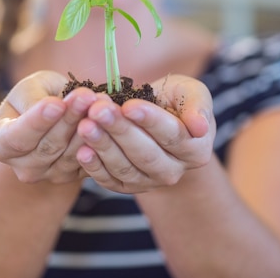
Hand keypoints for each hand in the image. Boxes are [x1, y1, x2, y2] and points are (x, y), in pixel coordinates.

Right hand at [0, 70, 97, 183]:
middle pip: (48, 146)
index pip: (17, 137)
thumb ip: (36, 98)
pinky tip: (111, 117)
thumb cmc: (34, 97)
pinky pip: (90, 161)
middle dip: (70, 119)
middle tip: (87, 95)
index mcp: (1, 144)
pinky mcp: (74, 177)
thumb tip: (57, 106)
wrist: (51, 118)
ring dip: (89, 127)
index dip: (37, 121)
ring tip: (101, 102)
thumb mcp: (28, 89)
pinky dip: (101, 139)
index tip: (56, 104)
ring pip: (72, 154)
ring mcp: (49, 176)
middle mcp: (23, 167)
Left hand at [75, 75, 215, 192]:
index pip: (171, 135)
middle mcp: (174, 171)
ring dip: (103, 146)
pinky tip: (80, 150)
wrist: (158, 122)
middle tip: (97, 110)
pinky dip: (94, 167)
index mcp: (195, 150)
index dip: (149, 120)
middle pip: (145, 153)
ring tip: (85, 125)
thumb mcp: (191, 94)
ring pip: (125, 167)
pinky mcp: (126, 187)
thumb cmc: (175, 102)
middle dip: (120, 130)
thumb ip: (198, 106)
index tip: (128, 105)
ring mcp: (149, 182)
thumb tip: (199, 127)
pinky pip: (109, 180)